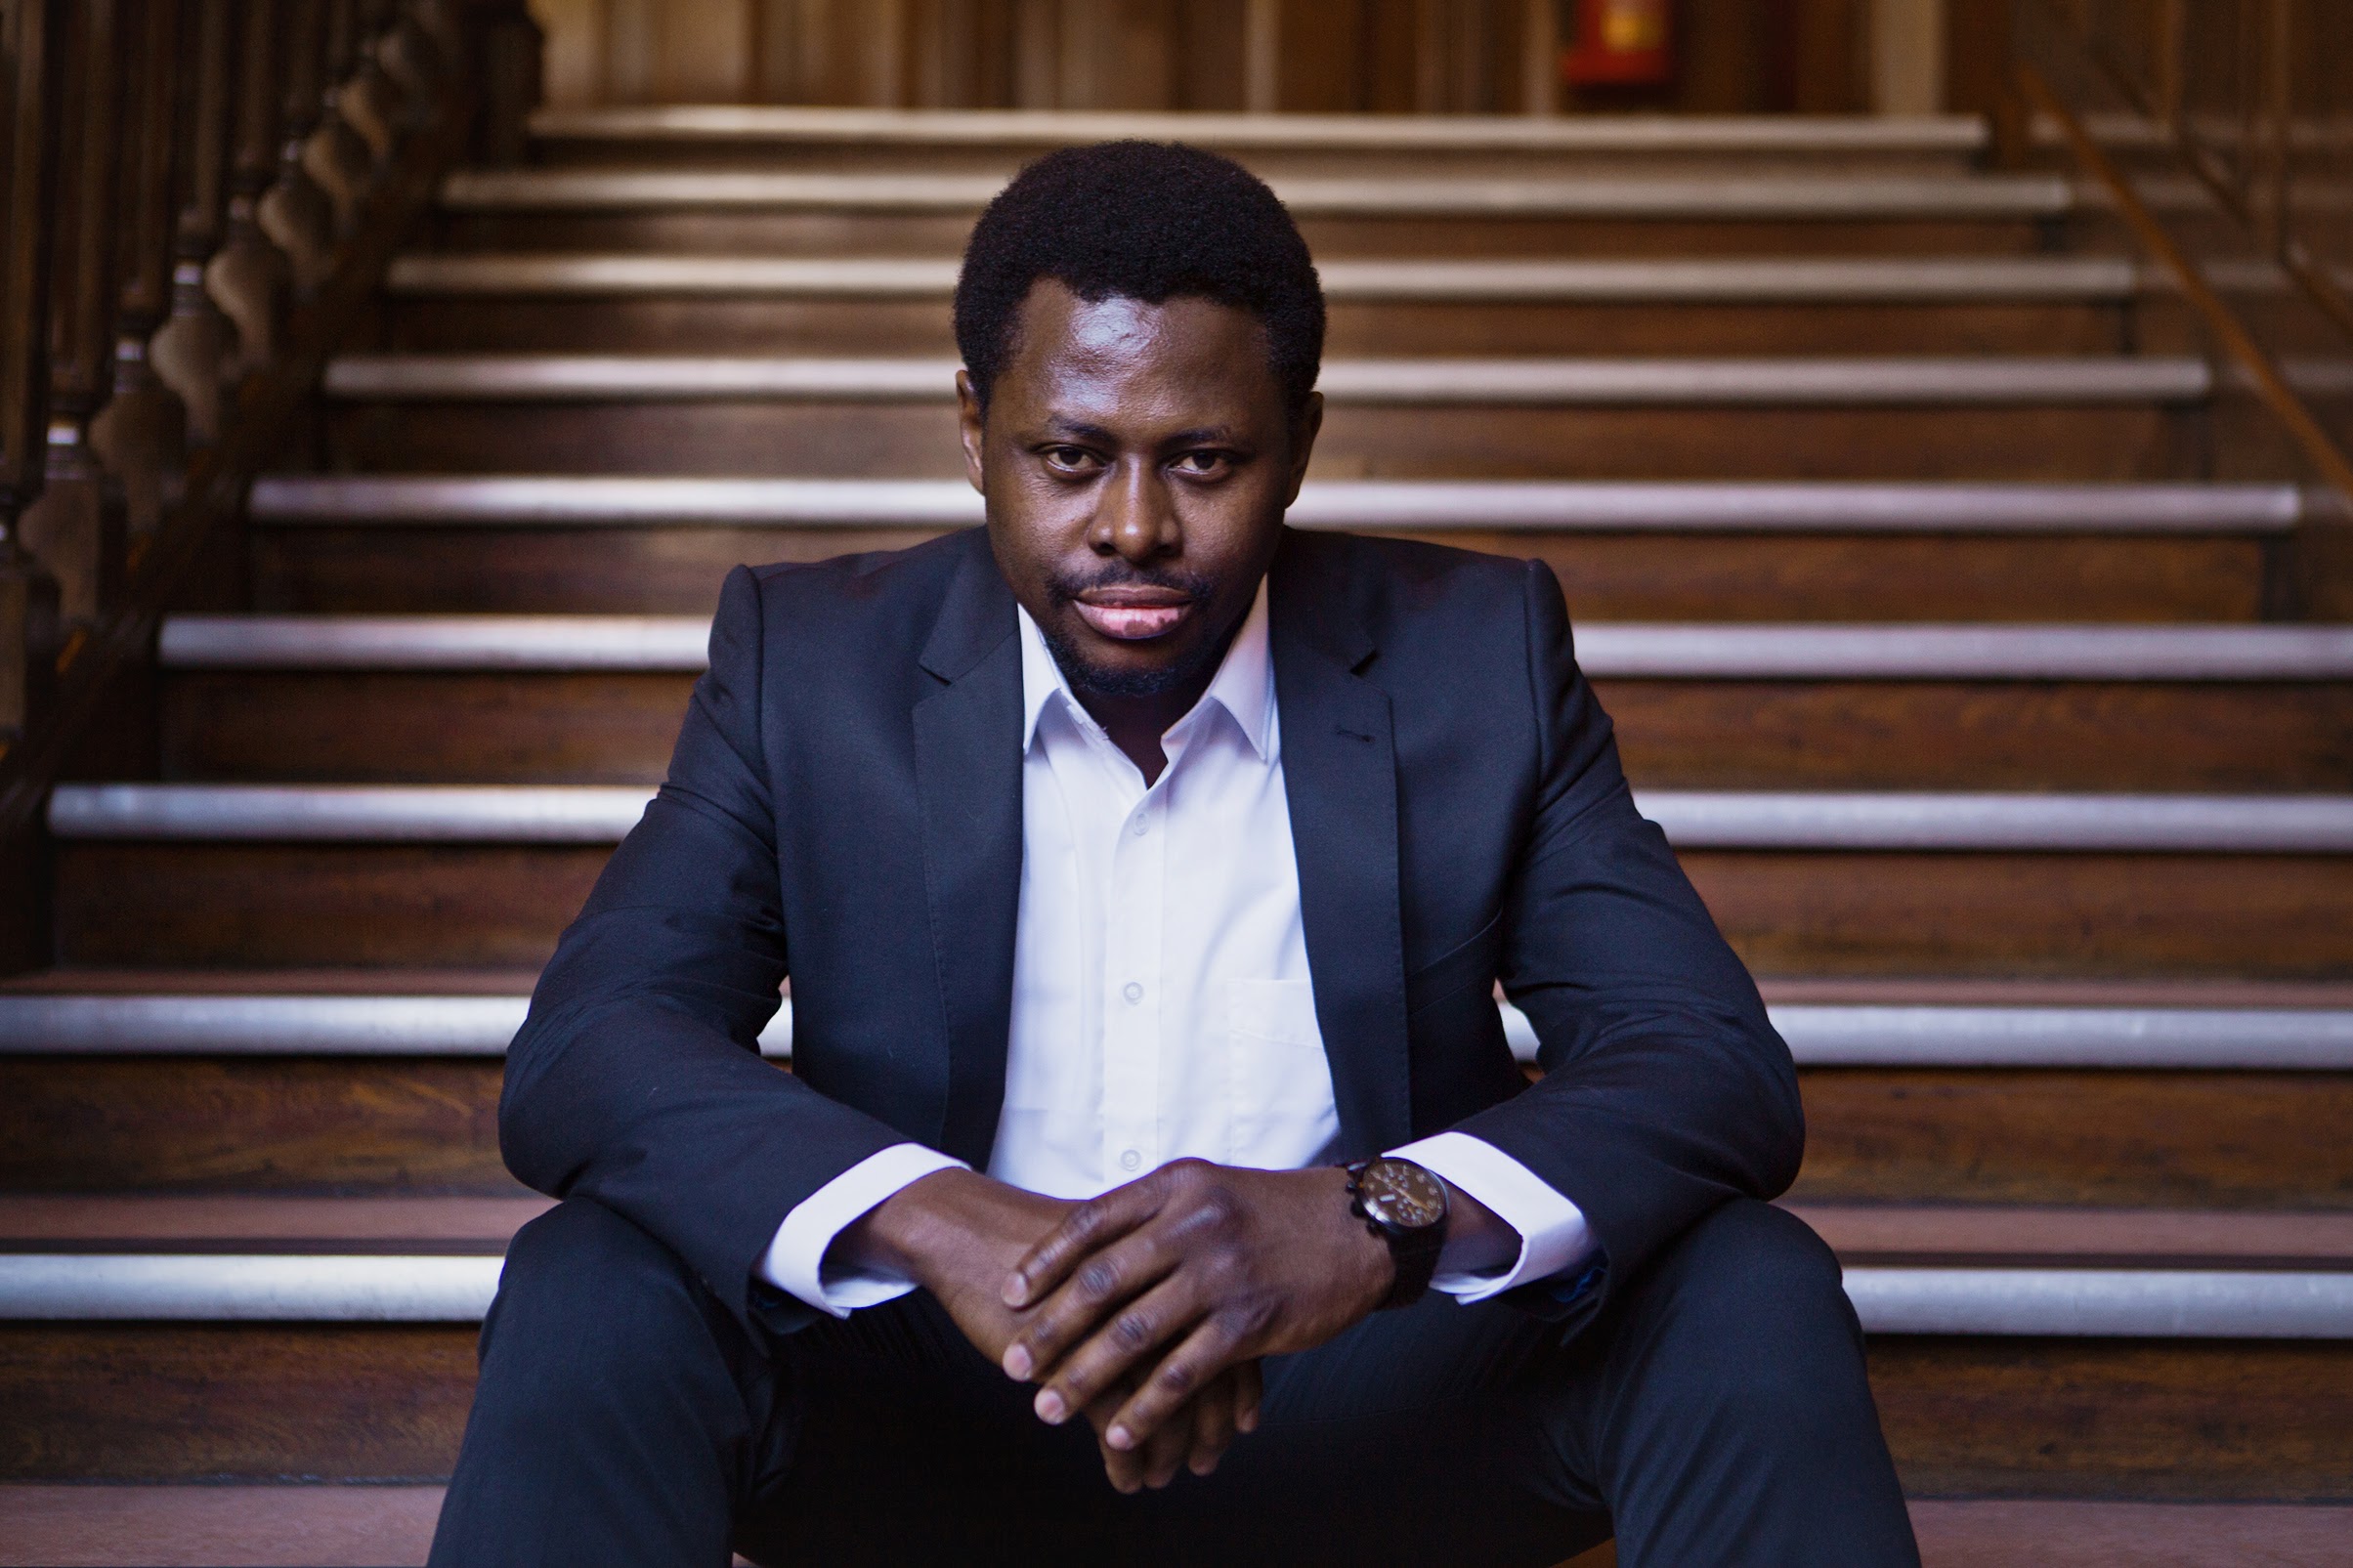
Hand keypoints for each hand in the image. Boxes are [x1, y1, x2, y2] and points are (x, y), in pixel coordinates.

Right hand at [835, 1167, 1260, 1487]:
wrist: (973, 1232)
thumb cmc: (1044, 1241)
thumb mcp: (1115, 1248)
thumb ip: (1160, 1279)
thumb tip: (1201, 1326)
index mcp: (1175, 1253)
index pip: (1229, 1332)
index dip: (1240, 1387)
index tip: (1241, 1423)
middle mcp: (1158, 1286)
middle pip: (1208, 1371)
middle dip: (1212, 1427)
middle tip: (1209, 1459)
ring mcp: (1118, 1322)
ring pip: (1168, 1404)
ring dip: (1171, 1451)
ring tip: (1166, 1475)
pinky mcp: (1075, 1354)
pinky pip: (1117, 1423)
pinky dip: (1126, 1461)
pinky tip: (1127, 1479)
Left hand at [995, 1161, 1396, 1459]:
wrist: (1358, 1227)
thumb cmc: (1276, 1212)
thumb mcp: (1211, 1191)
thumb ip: (1155, 1214)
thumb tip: (1089, 1247)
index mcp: (1175, 1187)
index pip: (1091, 1223)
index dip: (1045, 1262)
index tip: (1010, 1294)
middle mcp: (1192, 1225)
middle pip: (1101, 1283)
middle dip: (1050, 1329)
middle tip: (1014, 1364)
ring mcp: (1220, 1274)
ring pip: (1134, 1334)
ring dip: (1085, 1377)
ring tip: (1049, 1407)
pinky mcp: (1249, 1321)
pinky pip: (1183, 1372)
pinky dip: (1146, 1406)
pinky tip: (1120, 1430)